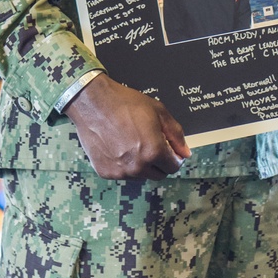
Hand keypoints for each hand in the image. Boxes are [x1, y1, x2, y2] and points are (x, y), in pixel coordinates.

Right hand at [64, 74, 190, 179]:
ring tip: (131, 142)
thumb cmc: (126, 103)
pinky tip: (117, 146)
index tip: (167, 148)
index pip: (173, 167)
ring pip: (140, 176)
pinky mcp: (106, 172)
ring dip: (140, 164)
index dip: (172, 156)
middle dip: (158, 162)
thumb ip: (175, 134)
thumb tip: (185, 153)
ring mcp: (121, 172)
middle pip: (158, 174)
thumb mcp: (158, 111)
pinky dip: (123, 164)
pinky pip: (122, 174)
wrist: (93, 102)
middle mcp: (138, 166)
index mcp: (154, 151)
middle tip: (148, 143)